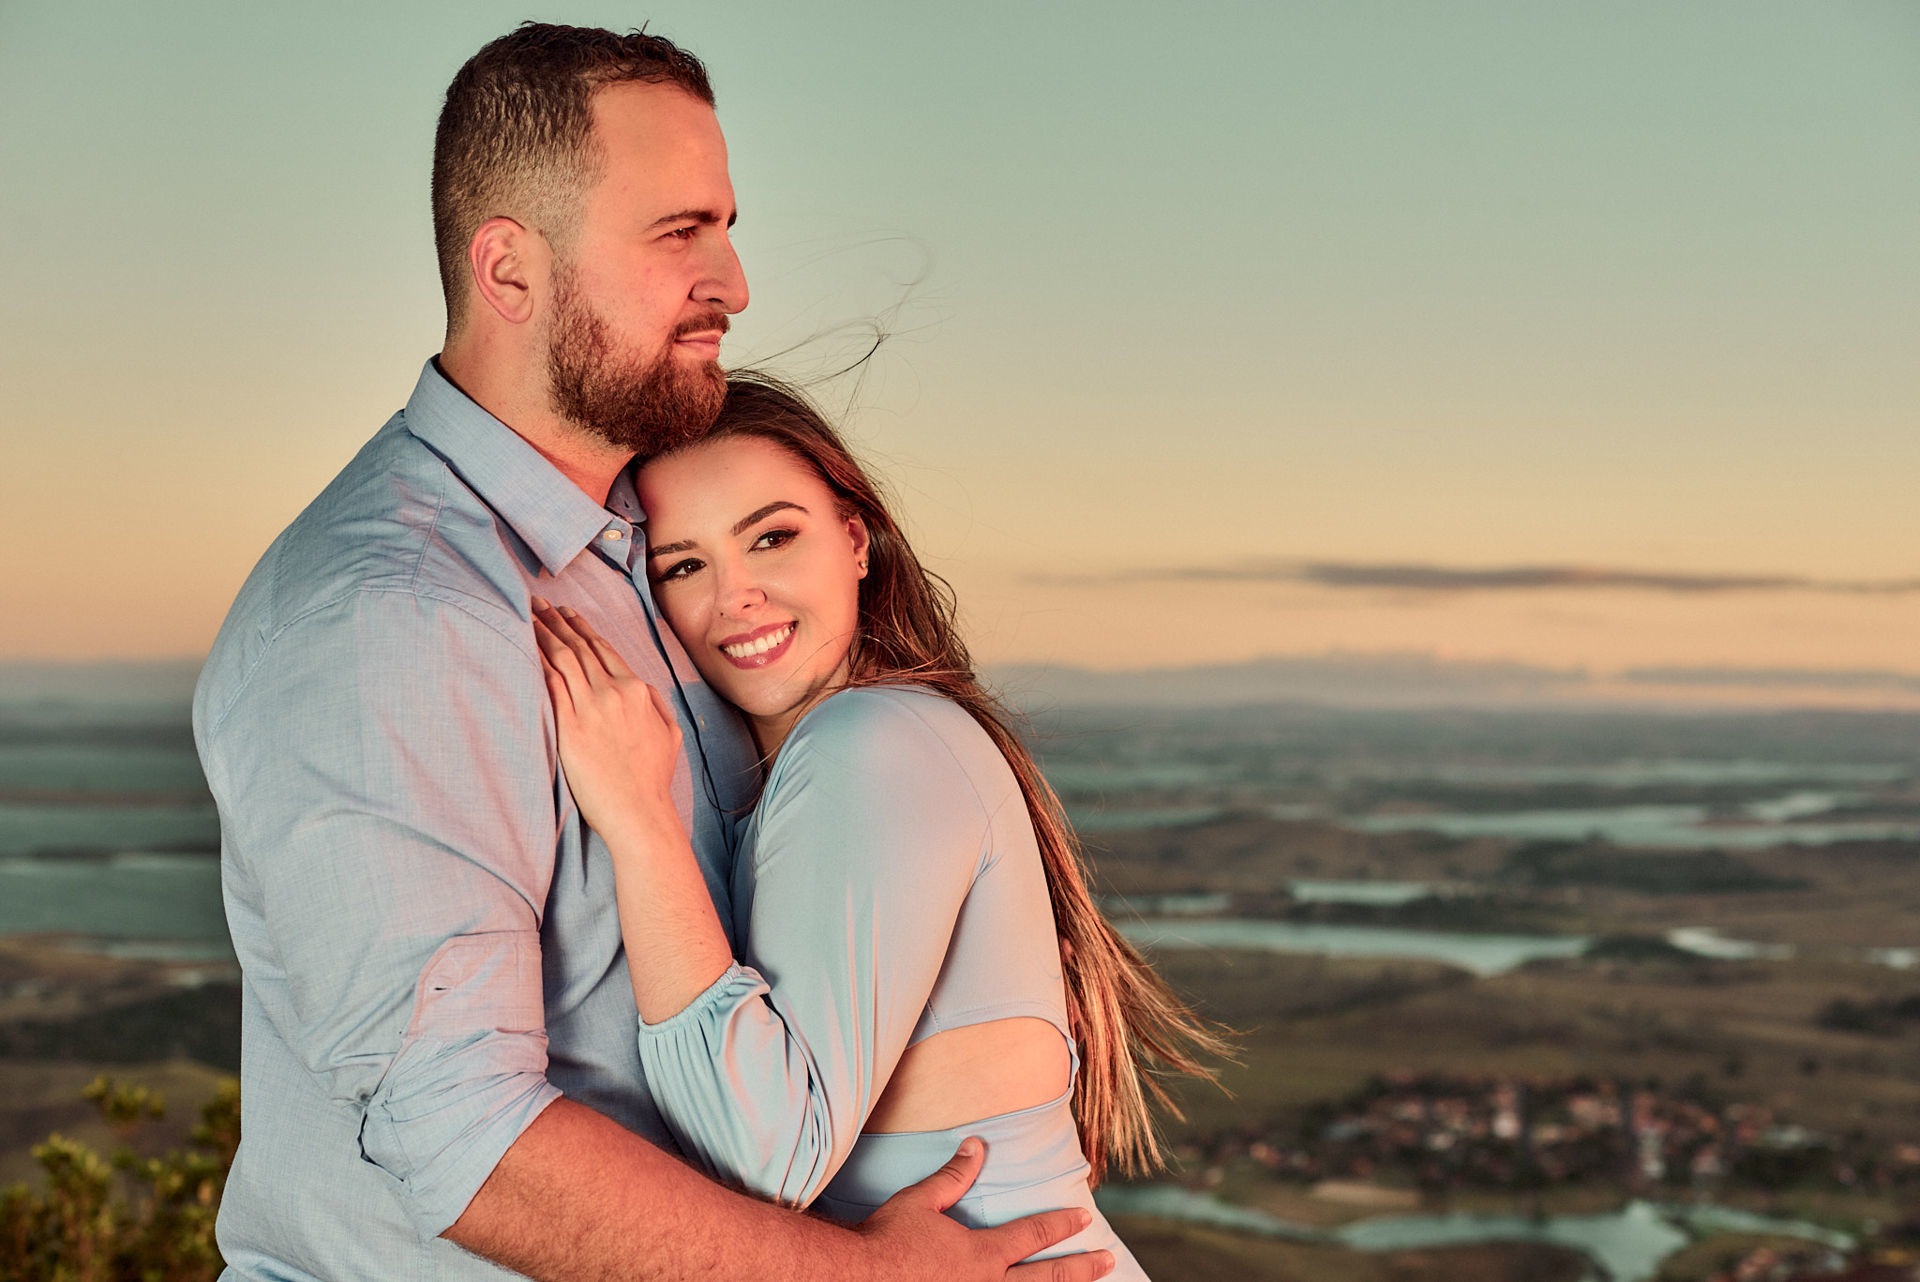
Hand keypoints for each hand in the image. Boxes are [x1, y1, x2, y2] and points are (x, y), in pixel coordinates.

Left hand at [531, 599, 681, 844]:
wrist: (639, 810)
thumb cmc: (652, 780)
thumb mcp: (669, 734)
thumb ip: (656, 706)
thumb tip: (645, 690)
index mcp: (638, 691)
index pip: (604, 650)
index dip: (583, 628)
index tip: (568, 613)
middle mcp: (614, 692)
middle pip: (580, 647)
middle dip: (557, 620)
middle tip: (538, 603)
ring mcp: (592, 708)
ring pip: (563, 658)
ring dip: (543, 632)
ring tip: (527, 615)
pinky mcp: (570, 726)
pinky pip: (550, 683)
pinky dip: (537, 660)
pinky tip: (524, 647)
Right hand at [856, 1139, 1113, 1280]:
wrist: (857, 1279)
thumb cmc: (887, 1241)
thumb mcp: (921, 1201)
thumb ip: (954, 1175)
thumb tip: (978, 1145)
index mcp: (982, 1254)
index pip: (1034, 1236)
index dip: (1062, 1224)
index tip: (1085, 1217)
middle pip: (1048, 1279)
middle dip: (1082, 1268)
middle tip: (1109, 1259)